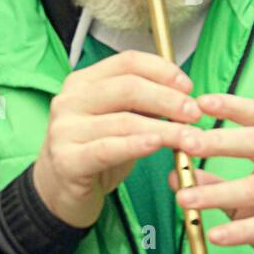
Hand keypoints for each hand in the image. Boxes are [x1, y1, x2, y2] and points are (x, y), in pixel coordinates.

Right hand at [33, 50, 203, 228]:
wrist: (58, 191)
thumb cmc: (95, 151)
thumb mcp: (118, 120)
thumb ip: (142, 105)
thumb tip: (184, 95)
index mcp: (83, 82)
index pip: (127, 62)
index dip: (162, 70)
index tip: (189, 87)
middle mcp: (70, 100)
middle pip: (128, 87)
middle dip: (168, 99)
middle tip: (195, 114)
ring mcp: (65, 130)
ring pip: (124, 121)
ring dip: (165, 129)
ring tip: (191, 139)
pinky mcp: (67, 160)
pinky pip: (108, 149)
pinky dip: (136, 145)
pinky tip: (158, 145)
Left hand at [170, 93, 253, 253]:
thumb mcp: (244, 197)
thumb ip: (214, 183)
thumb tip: (176, 173)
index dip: (230, 106)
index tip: (200, 102)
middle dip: (218, 142)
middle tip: (186, 144)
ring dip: (216, 193)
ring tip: (184, 198)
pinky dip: (240, 231)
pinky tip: (216, 236)